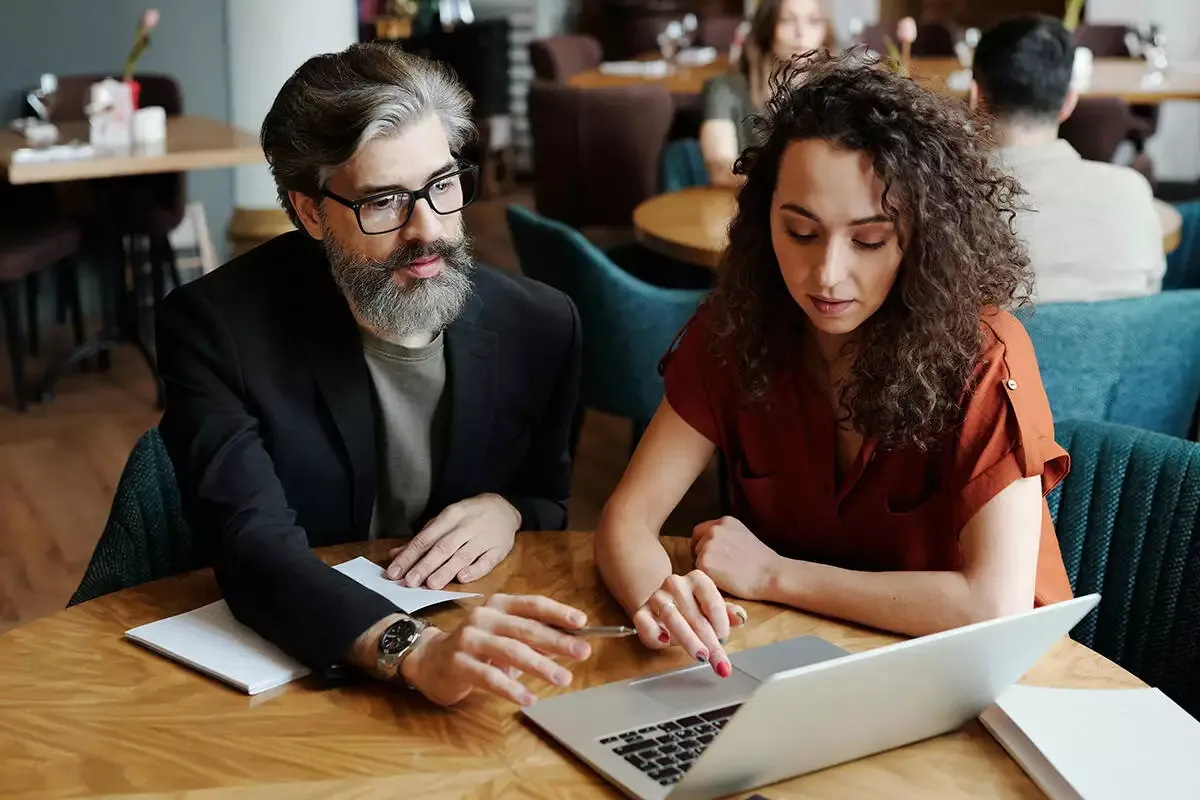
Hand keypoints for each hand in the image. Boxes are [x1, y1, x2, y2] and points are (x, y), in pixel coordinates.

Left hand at [387, 494, 520, 588]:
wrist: (503, 507)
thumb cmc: (469, 516)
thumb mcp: (444, 521)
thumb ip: (421, 539)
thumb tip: (394, 555)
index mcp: (450, 516)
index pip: (425, 538)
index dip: (409, 556)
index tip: (395, 572)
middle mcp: (466, 526)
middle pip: (443, 547)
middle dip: (425, 565)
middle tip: (410, 582)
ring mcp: (484, 537)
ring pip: (463, 555)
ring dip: (446, 570)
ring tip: (431, 584)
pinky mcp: (499, 549)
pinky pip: (487, 561)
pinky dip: (474, 570)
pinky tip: (462, 578)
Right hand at [400, 594, 591, 706]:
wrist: (429, 660)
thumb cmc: (476, 648)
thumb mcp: (505, 638)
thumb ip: (534, 639)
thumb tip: (571, 644)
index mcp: (499, 605)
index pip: (533, 605)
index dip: (558, 612)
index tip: (582, 622)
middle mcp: (484, 617)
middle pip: (526, 628)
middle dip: (557, 641)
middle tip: (582, 652)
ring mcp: (469, 639)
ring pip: (511, 651)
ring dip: (540, 666)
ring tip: (563, 679)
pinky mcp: (458, 663)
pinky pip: (489, 677)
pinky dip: (511, 688)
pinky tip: (529, 698)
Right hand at [632, 571, 747, 678]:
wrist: (663, 605)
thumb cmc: (692, 608)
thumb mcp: (712, 609)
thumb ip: (727, 613)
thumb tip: (741, 617)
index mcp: (697, 579)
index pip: (713, 602)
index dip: (721, 625)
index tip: (724, 640)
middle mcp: (676, 584)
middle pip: (695, 615)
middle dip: (709, 642)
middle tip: (719, 661)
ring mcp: (657, 597)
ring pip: (672, 618)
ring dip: (689, 640)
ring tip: (701, 655)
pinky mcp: (641, 611)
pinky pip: (645, 622)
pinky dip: (655, 633)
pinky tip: (665, 641)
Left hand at [692, 516, 782, 600]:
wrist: (770, 574)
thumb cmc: (761, 561)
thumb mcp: (743, 536)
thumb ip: (725, 535)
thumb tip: (711, 544)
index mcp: (724, 522)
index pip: (700, 530)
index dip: (701, 543)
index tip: (706, 554)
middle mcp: (714, 530)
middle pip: (697, 544)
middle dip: (703, 555)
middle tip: (718, 568)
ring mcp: (708, 545)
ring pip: (697, 559)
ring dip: (706, 567)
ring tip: (725, 574)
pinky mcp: (704, 562)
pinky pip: (699, 572)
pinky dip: (708, 577)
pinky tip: (724, 580)